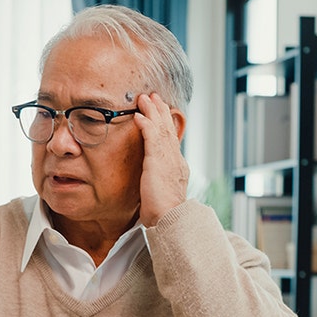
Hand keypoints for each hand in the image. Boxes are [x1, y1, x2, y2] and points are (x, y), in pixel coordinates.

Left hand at [132, 92, 187, 225]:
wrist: (170, 220)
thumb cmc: (163, 213)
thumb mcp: (160, 193)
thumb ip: (156, 182)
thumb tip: (150, 181)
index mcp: (177, 167)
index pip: (170, 141)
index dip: (165, 124)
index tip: (159, 112)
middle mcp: (176, 160)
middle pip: (168, 130)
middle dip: (160, 111)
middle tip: (153, 96)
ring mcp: (169, 159)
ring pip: (161, 129)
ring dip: (152, 112)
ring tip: (144, 98)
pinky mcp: (158, 161)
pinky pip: (151, 137)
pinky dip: (146, 124)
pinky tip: (138, 116)